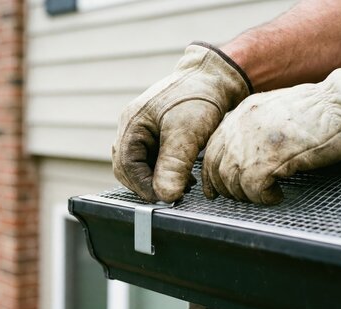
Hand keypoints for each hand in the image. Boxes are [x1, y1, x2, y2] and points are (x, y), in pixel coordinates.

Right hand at [112, 43, 250, 202]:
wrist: (215, 77)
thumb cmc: (198, 97)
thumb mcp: (186, 132)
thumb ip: (173, 164)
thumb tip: (165, 195)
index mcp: (131, 123)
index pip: (126, 166)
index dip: (143, 186)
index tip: (165, 199)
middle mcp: (131, 126)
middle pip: (128, 168)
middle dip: (149, 185)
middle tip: (174, 195)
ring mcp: (142, 130)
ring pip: (140, 165)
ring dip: (158, 179)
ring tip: (183, 186)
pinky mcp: (155, 134)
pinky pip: (152, 159)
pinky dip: (165, 171)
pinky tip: (184, 176)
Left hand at [202, 59, 340, 204]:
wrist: (340, 105)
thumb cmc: (317, 109)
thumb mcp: (272, 109)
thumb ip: (251, 127)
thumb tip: (242, 152)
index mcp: (240, 114)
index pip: (212, 149)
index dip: (210, 173)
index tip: (213, 187)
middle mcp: (238, 127)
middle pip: (215, 167)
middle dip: (224, 188)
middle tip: (240, 197)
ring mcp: (249, 144)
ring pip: (231, 181)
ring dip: (246, 194)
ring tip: (263, 194)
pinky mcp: (266, 161)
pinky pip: (253, 189)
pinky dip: (263, 198)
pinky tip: (276, 195)